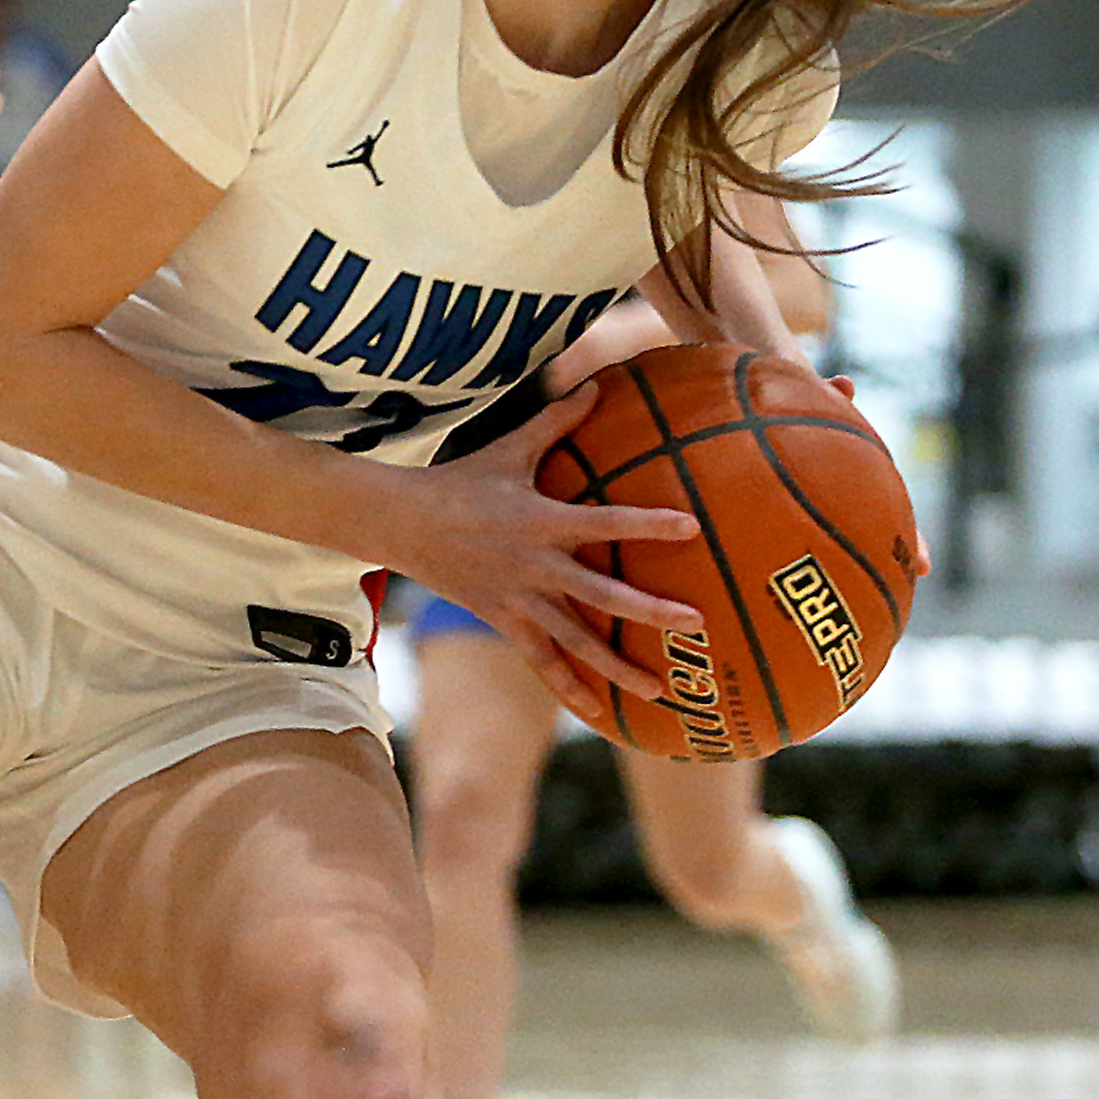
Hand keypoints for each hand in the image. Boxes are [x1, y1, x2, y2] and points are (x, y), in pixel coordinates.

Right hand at [372, 384, 704, 711]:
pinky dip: (568, 689)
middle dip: (650, 612)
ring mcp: (518, 599)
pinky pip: (541, 661)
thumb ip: (557, 420)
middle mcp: (535, 565)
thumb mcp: (510, 448)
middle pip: (601, 596)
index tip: (690, 528)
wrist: (401, 521)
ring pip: (576, 642)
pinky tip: (599, 715)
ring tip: (660, 690)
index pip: (605, 524)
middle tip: (697, 623)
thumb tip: (597, 384)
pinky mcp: (502, 620)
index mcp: (542, 520)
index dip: (647, 525)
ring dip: (619, 667)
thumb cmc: (461, 479)